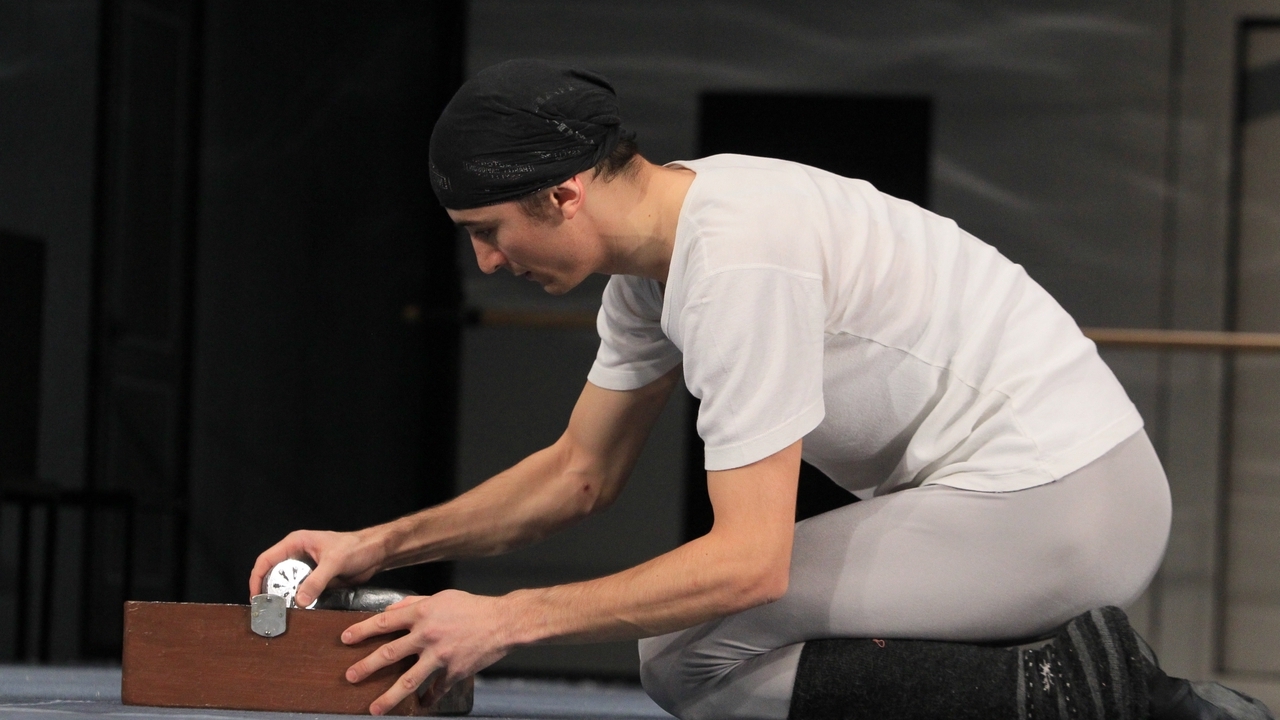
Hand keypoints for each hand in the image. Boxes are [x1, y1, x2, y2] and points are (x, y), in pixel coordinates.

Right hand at [249, 529, 383, 605]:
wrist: (376, 554)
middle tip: (267, 609)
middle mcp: (297, 555)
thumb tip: (299, 601)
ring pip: (286, 585)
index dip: (257, 577)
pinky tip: (296, 612)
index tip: (256, 596)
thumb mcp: (335, 562)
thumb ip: (316, 581)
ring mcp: (306, 568)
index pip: (266, 559)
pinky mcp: (315, 580)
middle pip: (273, 574)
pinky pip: (300, 592)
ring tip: (279, 613)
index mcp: (296, 543)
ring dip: (283, 598)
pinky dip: (297, 601)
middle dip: (269, 590)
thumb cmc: (357, 548)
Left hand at [342, 590, 511, 715]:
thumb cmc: (472, 607)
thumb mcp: (440, 598)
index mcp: (422, 614)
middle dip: (366, 667)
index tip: (345, 639)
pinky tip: (421, 705)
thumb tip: (390, 612)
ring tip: (374, 709)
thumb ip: (414, 604)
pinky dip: (428, 698)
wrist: (503, 621)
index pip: (384, 622)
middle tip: (350, 677)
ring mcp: (440, 656)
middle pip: (389, 654)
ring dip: (388, 697)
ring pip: (408, 681)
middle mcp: (427, 636)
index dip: (362, 631)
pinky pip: (436, 689)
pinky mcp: (454, 672)